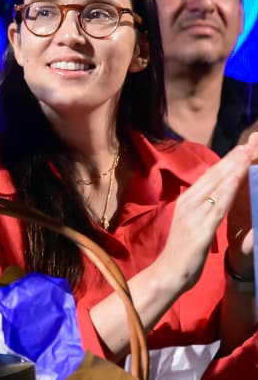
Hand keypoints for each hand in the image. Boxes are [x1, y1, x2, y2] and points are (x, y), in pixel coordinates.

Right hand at [157, 140, 255, 290]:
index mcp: (186, 202)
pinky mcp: (202, 228)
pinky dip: (229, 190)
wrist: (168, 273)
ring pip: (217, 186)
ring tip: (247, 153)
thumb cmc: (181, 252)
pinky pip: (219, 205)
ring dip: (233, 169)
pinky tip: (238, 179)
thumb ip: (200, 210)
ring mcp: (194, 214)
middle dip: (232, 159)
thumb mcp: (191, 225)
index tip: (239, 149)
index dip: (225, 162)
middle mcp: (189, 203)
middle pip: (213, 176)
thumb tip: (210, 198)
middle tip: (248, 144)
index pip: (208, 177)